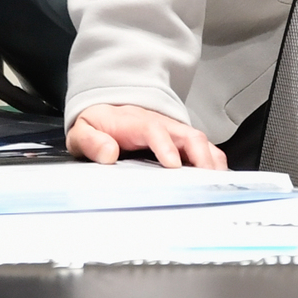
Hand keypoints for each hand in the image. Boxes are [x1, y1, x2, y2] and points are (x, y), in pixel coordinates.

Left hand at [68, 103, 223, 168]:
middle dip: (200, 156)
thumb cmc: (97, 125)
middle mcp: (160, 124)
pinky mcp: (182, 141)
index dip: (165, 145)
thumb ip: (91, 142)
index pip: (153, 129)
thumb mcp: (82, 132)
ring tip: (216, 185)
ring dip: (211, 162)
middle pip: (188, 134)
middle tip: (205, 181)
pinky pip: (205, 149)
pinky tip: (216, 182)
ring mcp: (173, 132)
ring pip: (201, 141)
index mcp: (134, 122)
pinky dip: (214, 163)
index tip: (173, 165)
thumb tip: (108, 154)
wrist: (105, 111)